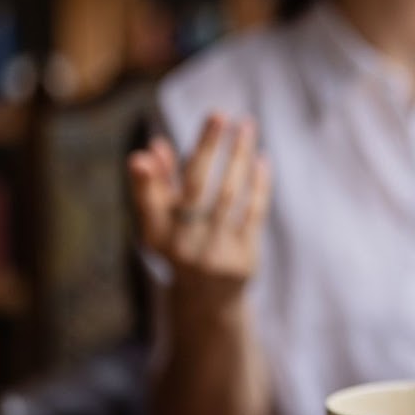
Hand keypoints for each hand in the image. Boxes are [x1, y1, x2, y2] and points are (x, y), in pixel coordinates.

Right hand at [127, 112, 271, 297]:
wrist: (208, 300)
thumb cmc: (181, 247)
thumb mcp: (161, 223)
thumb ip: (156, 186)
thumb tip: (154, 147)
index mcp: (156, 234)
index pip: (154, 196)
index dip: (155, 172)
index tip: (158, 141)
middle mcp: (183, 245)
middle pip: (197, 188)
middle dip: (208, 148)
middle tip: (220, 114)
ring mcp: (215, 253)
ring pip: (229, 194)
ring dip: (238, 156)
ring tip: (246, 127)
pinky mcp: (244, 258)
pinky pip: (253, 212)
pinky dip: (258, 183)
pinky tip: (261, 159)